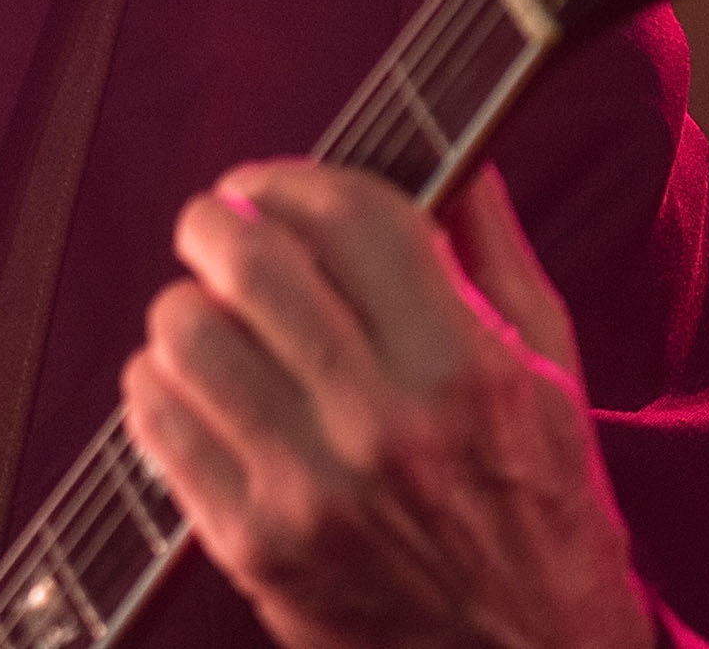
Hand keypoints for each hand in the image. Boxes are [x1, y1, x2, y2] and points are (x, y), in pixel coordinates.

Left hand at [121, 160, 651, 648]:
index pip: (350, 214)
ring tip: (207, 318)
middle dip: (216, 222)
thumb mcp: (554, 376)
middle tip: (217, 230)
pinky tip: (188, 390)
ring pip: (186, 334)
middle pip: (251, 260)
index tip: (268, 185)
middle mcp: (387, 422)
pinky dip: (155, 386)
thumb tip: (455, 159)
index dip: (291, 178)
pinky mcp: (252, 547)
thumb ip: (493, 255)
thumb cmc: (543, 518)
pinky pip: (154, 423)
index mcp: (467, 365)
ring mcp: (312, 489)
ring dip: (184, 308)